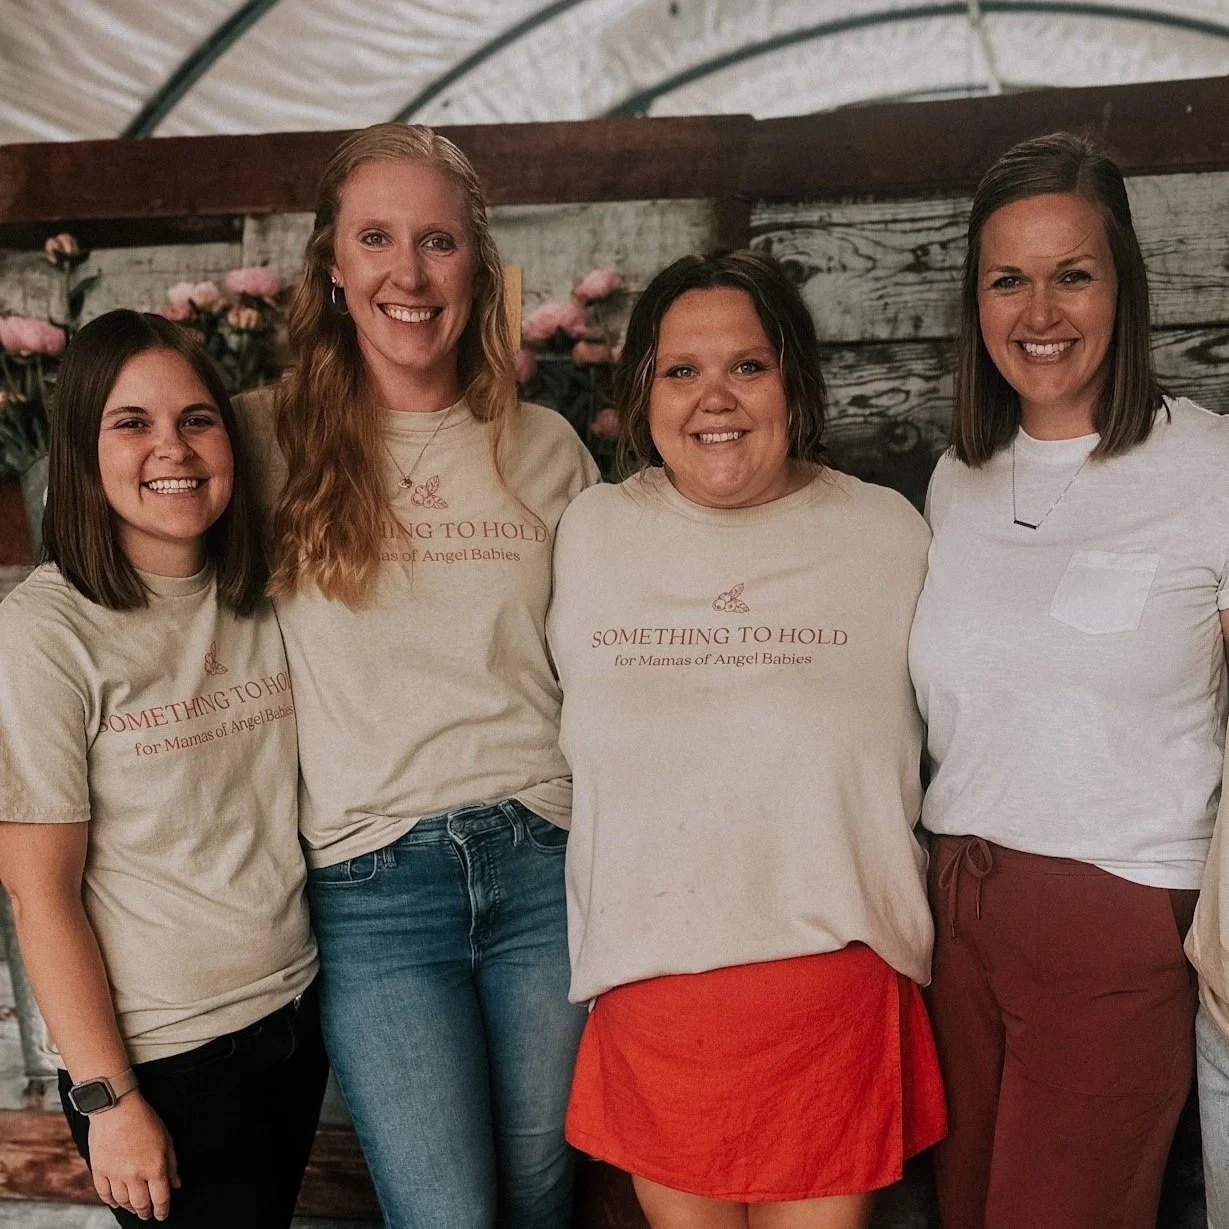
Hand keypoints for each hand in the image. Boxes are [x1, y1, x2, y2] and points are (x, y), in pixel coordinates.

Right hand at [86, 1093, 179, 1220]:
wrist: (117, 1108)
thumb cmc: (145, 1119)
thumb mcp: (166, 1138)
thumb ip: (172, 1163)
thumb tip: (176, 1183)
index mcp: (154, 1167)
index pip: (160, 1198)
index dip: (162, 1210)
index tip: (163, 1215)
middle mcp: (134, 1175)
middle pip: (141, 1205)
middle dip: (146, 1213)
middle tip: (148, 1215)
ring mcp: (115, 1175)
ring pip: (123, 1202)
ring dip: (130, 1208)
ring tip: (135, 1208)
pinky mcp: (99, 1171)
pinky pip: (105, 1195)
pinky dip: (112, 1202)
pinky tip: (117, 1202)